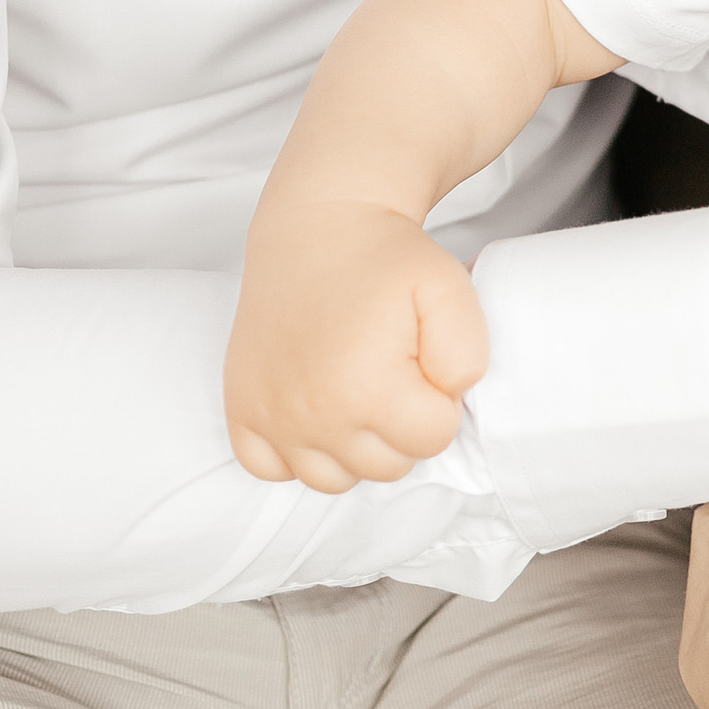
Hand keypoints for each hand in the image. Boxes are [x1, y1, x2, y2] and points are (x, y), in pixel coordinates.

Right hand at [223, 200, 488, 492]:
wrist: (319, 230)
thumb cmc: (387, 260)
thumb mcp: (450, 288)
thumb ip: (467, 352)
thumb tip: (448, 397)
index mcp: (366, 390)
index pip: (433, 440)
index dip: (440, 401)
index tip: (423, 362)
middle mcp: (312, 415)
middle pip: (387, 466)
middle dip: (402, 424)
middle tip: (392, 369)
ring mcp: (271, 419)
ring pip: (335, 478)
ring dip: (356, 444)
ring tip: (359, 389)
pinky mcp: (241, 412)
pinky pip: (271, 470)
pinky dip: (296, 450)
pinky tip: (316, 409)